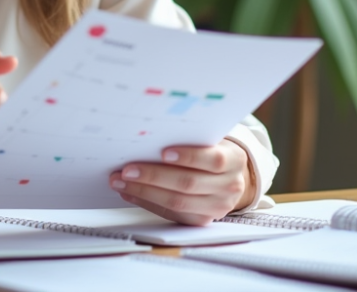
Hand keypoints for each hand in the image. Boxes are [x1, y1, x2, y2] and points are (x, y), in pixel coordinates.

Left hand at [109, 139, 254, 225]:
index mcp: (234, 160)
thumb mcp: (210, 139)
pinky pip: (171, 213)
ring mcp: (217, 207)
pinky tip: (131, 192)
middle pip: (189, 183)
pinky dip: (147, 202)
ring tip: (121, 181)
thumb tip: (149, 137)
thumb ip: (190, 137)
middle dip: (154, 176)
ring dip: (144, 191)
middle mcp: (229, 186)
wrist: (228, 176)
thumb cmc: (211, 151)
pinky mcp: (202, 220)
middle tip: (127, 169)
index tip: (163, 152)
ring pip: (177, 202)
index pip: (214, 160)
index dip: (188, 156)